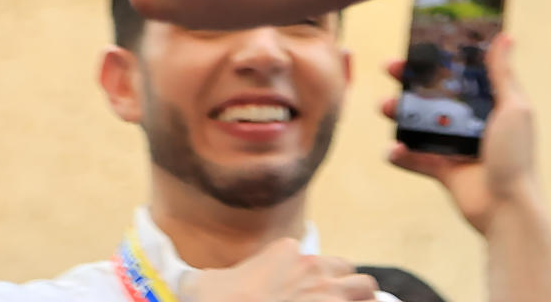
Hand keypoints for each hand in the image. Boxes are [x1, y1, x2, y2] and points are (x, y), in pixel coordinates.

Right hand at [182, 238, 375, 301]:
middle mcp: (313, 267)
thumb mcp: (199, 287)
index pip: (312, 259)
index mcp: (285, 253)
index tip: (296, 297)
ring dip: (361, 299)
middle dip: (341, 286)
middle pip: (345, 270)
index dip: (308, 279)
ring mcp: (329, 293)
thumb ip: (198, 278)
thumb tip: (185, 279)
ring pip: (365, 288)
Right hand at [382, 33, 536, 236]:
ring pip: (422, 125)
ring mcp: (457, 147)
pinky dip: (401, 155)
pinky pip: (416, 160)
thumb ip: (503, 74)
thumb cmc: (516, 156)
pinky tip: (390, 148)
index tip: (421, 42)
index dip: (444, 58)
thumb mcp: (513, 108)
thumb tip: (506, 36)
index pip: (464, 73)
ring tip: (384, 106)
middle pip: (437, 95)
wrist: (507, 208)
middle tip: (390, 67)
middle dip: (412, 81)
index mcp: (492, 103)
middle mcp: (473, 122)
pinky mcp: (444, 171)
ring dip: (401, 114)